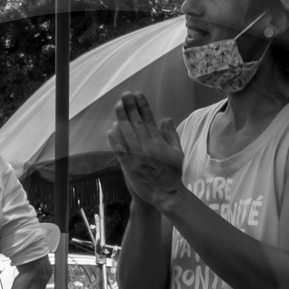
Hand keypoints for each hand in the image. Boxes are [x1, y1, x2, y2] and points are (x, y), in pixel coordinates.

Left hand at [108, 94, 183, 209]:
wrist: (167, 193)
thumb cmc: (174, 173)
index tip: (138, 94)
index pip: (149, 119)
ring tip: (118, 106)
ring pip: (127, 133)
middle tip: (124, 94)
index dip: (143, 105)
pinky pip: (120, 150)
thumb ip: (171, 134)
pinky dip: (115, 140)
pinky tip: (111, 129)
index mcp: (159, 141)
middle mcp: (147, 146)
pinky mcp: (129, 167)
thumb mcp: (178, 152)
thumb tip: (166, 118)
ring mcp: (137, 156)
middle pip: (136, 122)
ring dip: (121, 118)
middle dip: (130, 107)